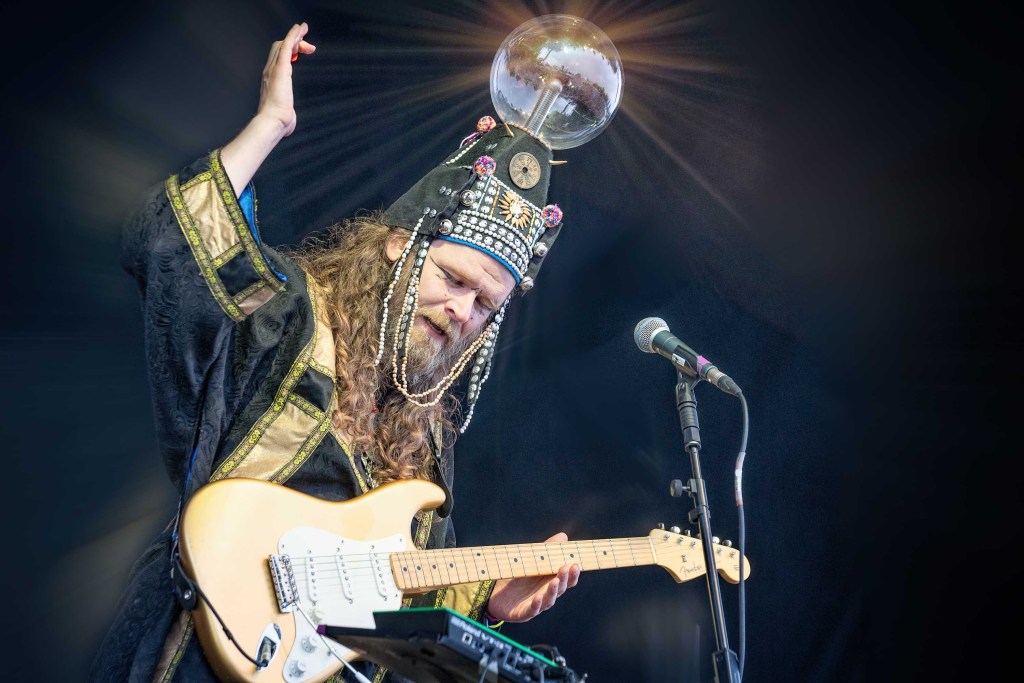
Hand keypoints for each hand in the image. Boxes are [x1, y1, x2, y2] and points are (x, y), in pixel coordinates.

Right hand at [257, 22, 315, 136]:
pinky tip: (299, 28)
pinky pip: (286, 46)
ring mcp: (274, 69)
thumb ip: (287, 113)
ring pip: (283, 44)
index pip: (279, 58)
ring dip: (296, 36)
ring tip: (305, 29)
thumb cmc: (279, 122)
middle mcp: (270, 71)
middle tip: (310, 47)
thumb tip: (289, 121)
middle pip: (280, 47)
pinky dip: (293, 35)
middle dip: (295, 42)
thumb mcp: (285, 114)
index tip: (304, 52)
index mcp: (271, 80)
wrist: (273, 122)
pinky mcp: (280, 68)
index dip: (291, 51)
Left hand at [484, 532, 580, 622]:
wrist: (497, 596)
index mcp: (550, 583)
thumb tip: (563, 537)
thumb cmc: (518, 579)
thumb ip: (547, 551)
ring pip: (548, 600)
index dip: (572, 574)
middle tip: (567, 568)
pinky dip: (536, 605)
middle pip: (559, 589)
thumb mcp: (531, 562)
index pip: (566, 580)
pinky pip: (531, 610)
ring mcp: (536, 604)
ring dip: (552, 591)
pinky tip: (537, 598)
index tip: (576, 564)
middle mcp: (546, 594)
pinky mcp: (523, 612)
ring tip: (555, 581)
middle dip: (564, 579)